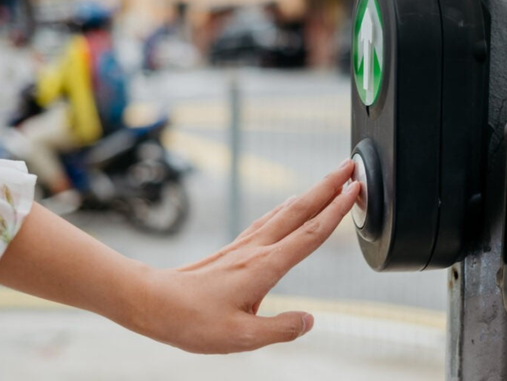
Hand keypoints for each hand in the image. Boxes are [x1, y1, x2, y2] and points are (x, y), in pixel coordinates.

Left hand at [127, 159, 359, 353]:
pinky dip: (286, 208)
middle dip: (327, 187)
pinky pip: (267, 220)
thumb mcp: (241, 338)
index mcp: (264, 267)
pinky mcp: (234, 249)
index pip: (309, 235)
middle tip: (350, 167)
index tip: (354, 190)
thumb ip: (280, 329)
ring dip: (309, 194)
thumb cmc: (191, 321)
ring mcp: (244, 246)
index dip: (335, 212)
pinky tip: (287, 207)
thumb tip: (309, 321)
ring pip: (284, 211)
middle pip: (299, 210)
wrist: (153, 302)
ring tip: (327, 181)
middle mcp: (256, 249)